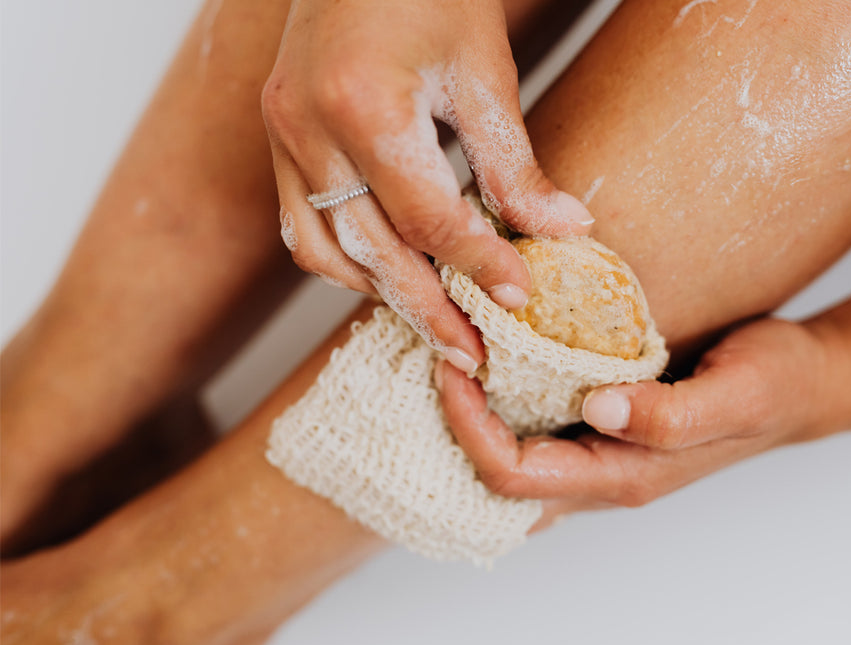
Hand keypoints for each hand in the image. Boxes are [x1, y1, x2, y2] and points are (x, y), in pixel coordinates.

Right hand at [262, 0, 593, 372]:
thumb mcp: (484, 73)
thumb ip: (515, 164)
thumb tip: (561, 233)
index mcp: (365, 104)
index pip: (427, 217)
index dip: (478, 264)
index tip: (520, 300)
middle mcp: (307, 127)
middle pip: (370, 250)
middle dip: (426, 309)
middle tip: (471, 353)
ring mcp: (281, 134)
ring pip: (323, 250)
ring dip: (381, 292)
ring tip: (434, 323)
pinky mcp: (276, 136)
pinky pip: (302, 226)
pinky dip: (345, 261)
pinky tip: (387, 274)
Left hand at [436, 318, 850, 511]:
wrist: (805, 384)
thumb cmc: (777, 386)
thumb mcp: (738, 394)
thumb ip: (672, 415)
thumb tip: (598, 409)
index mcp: (623, 475)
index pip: (514, 473)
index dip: (468, 428)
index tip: (452, 363)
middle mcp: (602, 473)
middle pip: (497, 474)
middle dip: (456, 422)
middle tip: (441, 353)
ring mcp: (600, 454)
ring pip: (511, 456)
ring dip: (473, 414)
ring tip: (454, 351)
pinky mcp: (603, 428)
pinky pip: (535, 429)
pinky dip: (503, 401)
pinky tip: (493, 358)